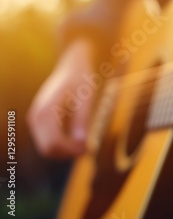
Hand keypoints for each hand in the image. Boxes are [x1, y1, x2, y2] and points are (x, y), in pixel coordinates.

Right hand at [27, 38, 94, 157]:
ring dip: (65, 150)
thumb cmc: (81, 80)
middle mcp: (36, 117)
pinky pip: (49, 140)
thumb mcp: (85, 99)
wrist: (72, 65)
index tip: (89, 149)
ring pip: (47, 147)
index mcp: (45, 112)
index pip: (53, 144)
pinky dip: (62, 144)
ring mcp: (36, 119)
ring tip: (86, 144)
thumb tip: (82, 144)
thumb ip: (81, 121)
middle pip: (48, 149)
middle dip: (68, 153)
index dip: (71, 151)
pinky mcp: (41, 120)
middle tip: (89, 149)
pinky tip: (78, 138)